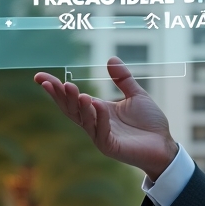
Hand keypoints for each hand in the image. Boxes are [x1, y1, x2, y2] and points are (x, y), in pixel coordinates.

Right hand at [34, 57, 177, 178]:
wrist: (165, 146)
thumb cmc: (150, 124)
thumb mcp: (136, 96)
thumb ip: (123, 79)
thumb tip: (110, 58)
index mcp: (98, 111)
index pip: (71, 99)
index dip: (55, 89)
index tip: (39, 77)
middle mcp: (95, 124)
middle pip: (71, 110)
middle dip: (60, 96)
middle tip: (52, 82)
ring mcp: (101, 136)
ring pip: (83, 120)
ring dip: (77, 103)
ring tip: (72, 88)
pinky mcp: (111, 147)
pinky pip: (101, 131)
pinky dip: (98, 117)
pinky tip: (96, 104)